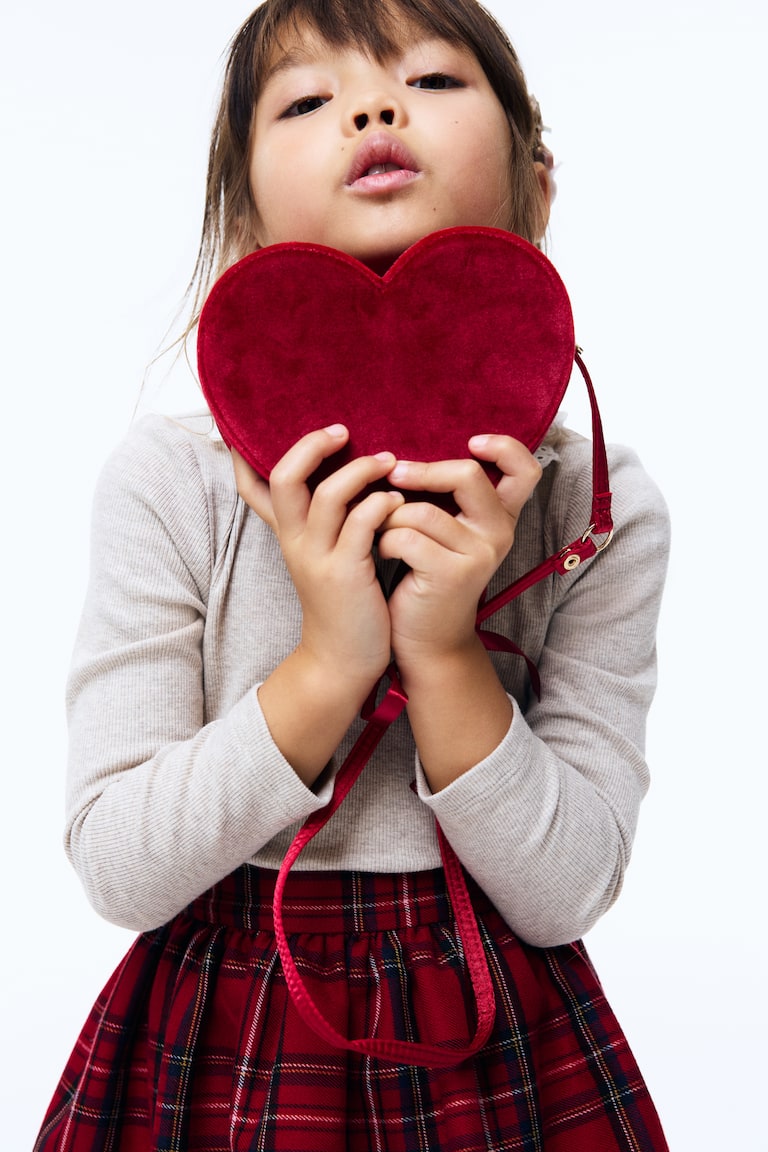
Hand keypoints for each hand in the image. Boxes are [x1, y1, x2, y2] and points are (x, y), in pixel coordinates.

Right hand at [233, 426, 403, 693]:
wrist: (343, 659)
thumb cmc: (343, 602)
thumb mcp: (322, 558)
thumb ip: (325, 523)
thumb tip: (340, 485)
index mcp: (289, 534)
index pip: (252, 486)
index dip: (244, 454)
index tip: (253, 426)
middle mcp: (296, 542)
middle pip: (285, 478)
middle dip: (312, 446)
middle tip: (343, 431)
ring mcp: (318, 558)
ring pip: (328, 495)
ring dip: (362, 470)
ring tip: (389, 461)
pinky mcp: (346, 574)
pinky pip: (362, 524)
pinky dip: (382, 504)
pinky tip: (398, 500)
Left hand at [377, 435, 541, 674]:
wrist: (428, 639)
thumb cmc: (427, 575)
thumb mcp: (447, 532)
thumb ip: (446, 496)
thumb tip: (408, 449)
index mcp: (501, 517)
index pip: (526, 470)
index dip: (503, 446)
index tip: (471, 442)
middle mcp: (499, 534)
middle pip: (467, 474)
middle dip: (422, 472)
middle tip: (393, 476)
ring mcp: (478, 555)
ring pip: (422, 510)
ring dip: (390, 516)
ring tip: (381, 530)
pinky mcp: (450, 574)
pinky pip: (405, 536)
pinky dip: (384, 541)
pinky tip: (382, 553)